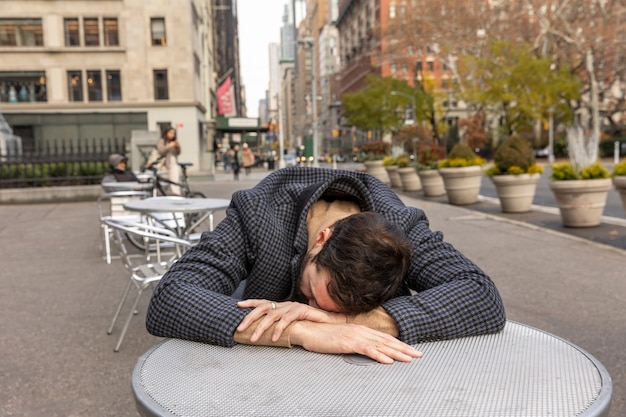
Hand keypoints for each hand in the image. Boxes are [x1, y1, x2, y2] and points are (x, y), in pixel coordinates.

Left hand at [237, 299, 343, 342]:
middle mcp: (285, 304)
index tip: (238, 305)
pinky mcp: (301, 310)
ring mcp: (293, 306)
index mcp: (282, 306)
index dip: (250, 303)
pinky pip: (286, 320)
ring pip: (272, 315)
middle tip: (239, 329)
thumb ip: (280, 326)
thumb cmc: (310, 325)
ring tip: (253, 338)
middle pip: (263, 308)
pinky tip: (273, 338)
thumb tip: (264, 333)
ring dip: (260, 328)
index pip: (263, 302)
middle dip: (249, 318)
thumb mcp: (291, 325)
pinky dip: (278, 329)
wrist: (330, 323)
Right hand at [291, 321, 421, 363]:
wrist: (308, 329)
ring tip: (409, 359)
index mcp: (361, 330)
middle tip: (419, 354)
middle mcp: (361, 331)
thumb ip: (355, 341)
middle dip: (404, 348)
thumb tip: (366, 348)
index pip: (384, 338)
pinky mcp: (348, 343)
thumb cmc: (323, 335)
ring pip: (380, 346)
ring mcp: (355, 336)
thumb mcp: (343, 338)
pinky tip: (388, 360)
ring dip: (397, 353)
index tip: (411, 350)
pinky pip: (366, 350)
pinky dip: (378, 355)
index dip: (399, 344)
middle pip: (387, 341)